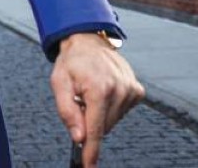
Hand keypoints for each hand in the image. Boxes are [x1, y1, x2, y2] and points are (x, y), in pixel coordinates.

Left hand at [51, 33, 144, 166]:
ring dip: (100, 115)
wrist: (89, 41)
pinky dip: (111, 108)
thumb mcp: (59, 84)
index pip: (95, 129)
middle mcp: (119, 90)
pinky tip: (105, 91)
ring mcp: (131, 90)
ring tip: (92, 93)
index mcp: (99, 88)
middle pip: (103, 127)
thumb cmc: (72, 62)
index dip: (91, 151)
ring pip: (113, 122)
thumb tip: (79, 137)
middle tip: (81, 102)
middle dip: (90, 123)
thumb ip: (67, 112)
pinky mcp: (137, 91)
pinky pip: (122, 113)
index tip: (89, 166)